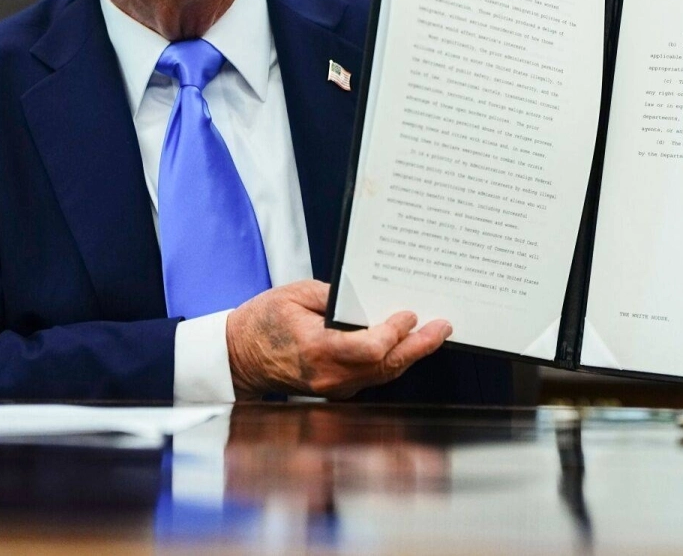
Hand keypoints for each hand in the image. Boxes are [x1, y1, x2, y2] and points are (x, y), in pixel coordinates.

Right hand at [226, 280, 450, 399]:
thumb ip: (333, 296)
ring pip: (383, 374)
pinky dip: (393, 361)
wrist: (239, 357)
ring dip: (411, 355)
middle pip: (385, 365)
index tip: (409, 314)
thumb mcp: (295, 294)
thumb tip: (367, 298)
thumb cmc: (263, 321)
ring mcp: (334, 387)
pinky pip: (372, 376)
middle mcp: (329, 375)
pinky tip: (407, 346)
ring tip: (434, 335)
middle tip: (442, 327)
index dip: (395, 332)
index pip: (370, 348)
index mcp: (318, 349)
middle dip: (419, 346)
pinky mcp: (336, 388)